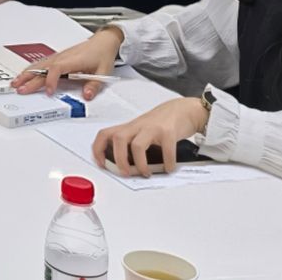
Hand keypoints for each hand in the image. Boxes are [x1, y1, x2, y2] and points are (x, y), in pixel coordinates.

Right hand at [12, 26, 122, 99]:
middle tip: (20, 89)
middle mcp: (62, 58)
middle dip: (29, 79)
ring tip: (15, 83)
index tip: (48, 92)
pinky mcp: (56, 59)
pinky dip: (30, 70)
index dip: (50, 80)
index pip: (57, 69)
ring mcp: (57, 57)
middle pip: (42, 68)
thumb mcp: (103, 72)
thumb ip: (94, 85)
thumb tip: (87, 96)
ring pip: (38, 66)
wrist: (102, 42)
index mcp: (73, 60)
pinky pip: (40, 64)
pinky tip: (23, 75)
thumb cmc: (101, 55)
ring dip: (26, 74)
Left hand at [92, 96, 208, 178]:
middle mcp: (138, 126)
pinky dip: (167, 163)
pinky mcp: (168, 132)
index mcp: (128, 127)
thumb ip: (132, 144)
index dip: (98, 149)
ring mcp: (152, 128)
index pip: (105, 134)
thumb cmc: (160, 122)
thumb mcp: (141, 131)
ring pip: (137, 145)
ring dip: (140, 163)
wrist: (183, 109)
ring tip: (146, 173)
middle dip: (118, 159)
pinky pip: (166, 150)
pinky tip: (168, 168)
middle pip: (118, 139)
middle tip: (125, 172)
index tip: (101, 164)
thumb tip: (126, 167)